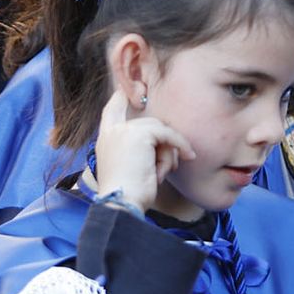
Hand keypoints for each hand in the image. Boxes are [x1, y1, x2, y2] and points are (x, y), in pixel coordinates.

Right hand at [93, 90, 195, 213]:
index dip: (120, 99)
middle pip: (150, 124)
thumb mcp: (133, 168)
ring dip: (168, 153)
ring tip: (163, 173)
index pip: (112, 110)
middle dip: (165, 143)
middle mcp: (111, 132)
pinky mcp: (139, 134)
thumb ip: (142, 151)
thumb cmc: (129, 194)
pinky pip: (168, 134)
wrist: (122, 203)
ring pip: (160, 131)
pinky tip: (187, 157)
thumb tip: (167, 145)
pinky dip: (179, 146)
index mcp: (106, 140)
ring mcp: (124, 131)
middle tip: (178, 159)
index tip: (125, 90)